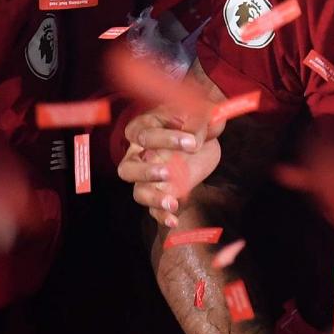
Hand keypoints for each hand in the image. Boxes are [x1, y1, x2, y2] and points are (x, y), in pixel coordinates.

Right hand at [119, 105, 221, 221]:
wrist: (205, 134)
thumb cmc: (199, 118)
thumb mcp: (202, 114)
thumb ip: (197, 124)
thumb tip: (194, 141)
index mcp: (145, 127)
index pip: (144, 135)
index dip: (166, 139)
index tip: (192, 142)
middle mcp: (140, 153)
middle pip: (127, 168)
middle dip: (145, 172)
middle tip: (168, 172)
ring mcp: (148, 176)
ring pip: (138, 191)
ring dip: (152, 198)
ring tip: (172, 202)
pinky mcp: (161, 191)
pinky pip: (154, 208)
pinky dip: (162, 215)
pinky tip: (174, 219)